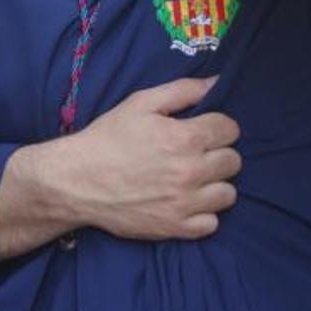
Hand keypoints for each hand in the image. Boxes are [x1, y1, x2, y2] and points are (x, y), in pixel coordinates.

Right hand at [68, 77, 241, 239]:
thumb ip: (183, 90)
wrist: (77, 180)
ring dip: (215, 183)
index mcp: (185, 138)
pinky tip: (186, 201)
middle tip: (197, 152)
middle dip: (218, 152)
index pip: (230, 129)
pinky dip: (203, 213)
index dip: (218, 125)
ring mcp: (184, 204)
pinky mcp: (175, 228)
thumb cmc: (109, 137)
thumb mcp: (142, 102)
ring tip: (195, 177)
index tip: (204, 128)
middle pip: (233, 161)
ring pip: (228, 194)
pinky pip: (211, 223)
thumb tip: (217, 82)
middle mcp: (190, 172)